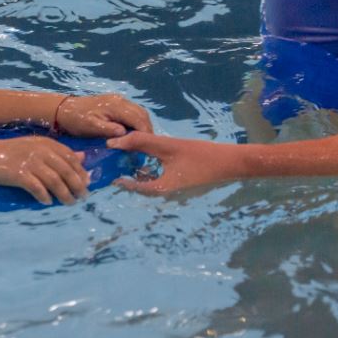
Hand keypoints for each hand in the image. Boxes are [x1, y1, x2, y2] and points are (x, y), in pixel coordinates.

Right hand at [0, 135, 89, 204]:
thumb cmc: (15, 152)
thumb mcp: (38, 147)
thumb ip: (60, 152)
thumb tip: (83, 157)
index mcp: (47, 144)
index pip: (70, 157)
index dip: (81, 171)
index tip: (87, 183)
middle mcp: (40, 151)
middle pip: (65, 170)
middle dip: (77, 185)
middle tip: (83, 197)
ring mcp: (29, 162)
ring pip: (54, 180)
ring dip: (64, 194)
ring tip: (70, 203)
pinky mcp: (19, 174)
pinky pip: (36, 187)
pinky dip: (44, 196)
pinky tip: (48, 202)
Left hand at [55, 94, 152, 137]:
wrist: (64, 109)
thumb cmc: (77, 120)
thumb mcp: (91, 127)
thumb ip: (108, 129)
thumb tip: (124, 133)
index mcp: (116, 106)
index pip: (138, 119)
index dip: (145, 132)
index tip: (149, 146)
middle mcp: (120, 100)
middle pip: (142, 114)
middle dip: (147, 129)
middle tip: (148, 146)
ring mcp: (118, 100)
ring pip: (139, 112)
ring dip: (143, 125)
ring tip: (143, 141)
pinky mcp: (116, 103)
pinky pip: (132, 111)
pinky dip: (137, 122)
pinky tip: (134, 133)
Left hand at [105, 131, 246, 195]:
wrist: (230, 163)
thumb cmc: (200, 155)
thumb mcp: (168, 146)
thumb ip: (141, 142)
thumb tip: (115, 141)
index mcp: (160, 190)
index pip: (131, 186)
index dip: (117, 175)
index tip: (108, 166)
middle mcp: (166, 196)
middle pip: (139, 186)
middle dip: (127, 173)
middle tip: (115, 159)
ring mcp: (174, 193)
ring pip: (149, 184)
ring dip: (139, 172)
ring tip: (128, 156)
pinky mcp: (180, 187)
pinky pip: (160, 182)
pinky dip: (152, 172)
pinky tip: (150, 159)